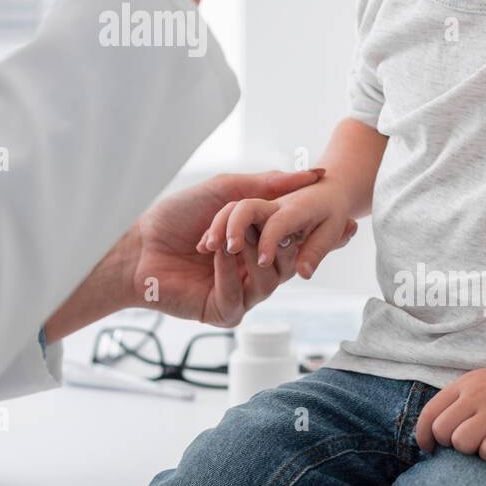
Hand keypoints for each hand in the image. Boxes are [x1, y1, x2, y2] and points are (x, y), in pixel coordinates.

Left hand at [131, 168, 357, 327]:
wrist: (137, 244)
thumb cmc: (176, 215)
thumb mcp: (228, 190)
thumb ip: (272, 184)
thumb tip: (316, 174)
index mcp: (256, 242)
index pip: (296, 241)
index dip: (316, 233)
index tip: (347, 224)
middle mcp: (252, 269)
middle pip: (288, 261)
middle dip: (285, 242)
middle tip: (283, 226)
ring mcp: (239, 292)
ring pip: (270, 281)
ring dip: (251, 254)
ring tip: (229, 239)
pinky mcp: (222, 311)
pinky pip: (240, 297)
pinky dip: (229, 273)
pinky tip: (214, 256)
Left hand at [415, 367, 485, 462]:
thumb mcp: (477, 384)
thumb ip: (456, 401)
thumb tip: (433, 430)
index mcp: (463, 386)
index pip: (429, 413)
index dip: (423, 436)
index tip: (430, 448)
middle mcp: (476, 397)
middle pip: (443, 431)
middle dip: (450, 443)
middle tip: (467, 442)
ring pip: (463, 442)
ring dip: (471, 450)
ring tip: (485, 443)